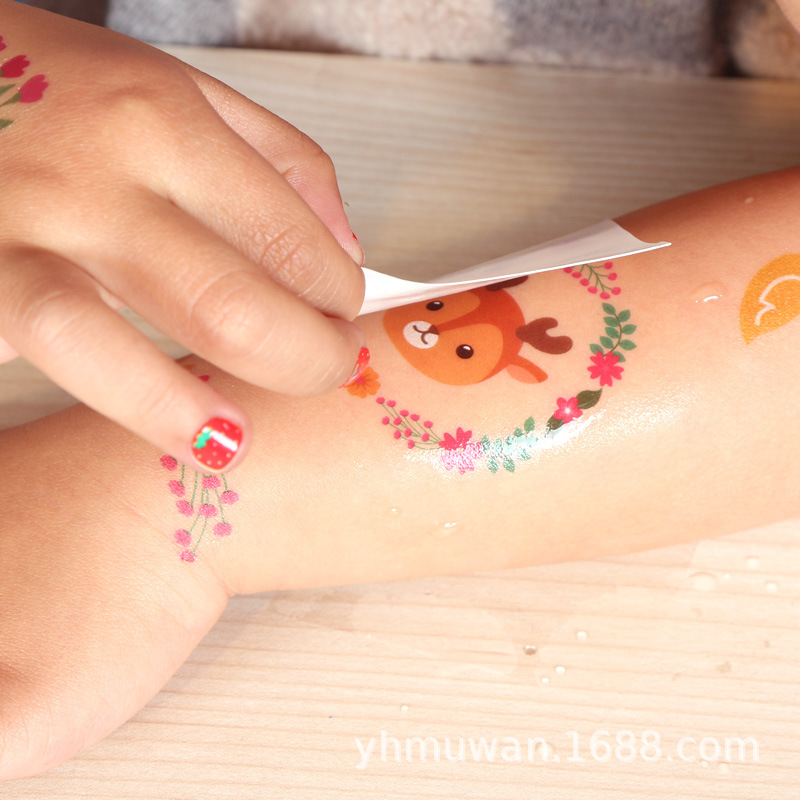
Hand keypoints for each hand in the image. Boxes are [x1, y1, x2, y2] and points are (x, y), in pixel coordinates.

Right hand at [0, 2, 365, 469]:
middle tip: (325, 368)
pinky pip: (63, 355)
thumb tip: (344, 247)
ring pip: (117, 347)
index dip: (336, 296)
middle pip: (232, 306)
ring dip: (201, 408)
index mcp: (160, 119)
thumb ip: (276, 156)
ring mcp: (20, 236)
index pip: (289, 239)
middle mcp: (92, 177)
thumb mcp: (172, 85)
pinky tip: (165, 425)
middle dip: (305, 360)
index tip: (343, 313)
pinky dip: (125, 401)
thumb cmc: (50, 89)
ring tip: (240, 438)